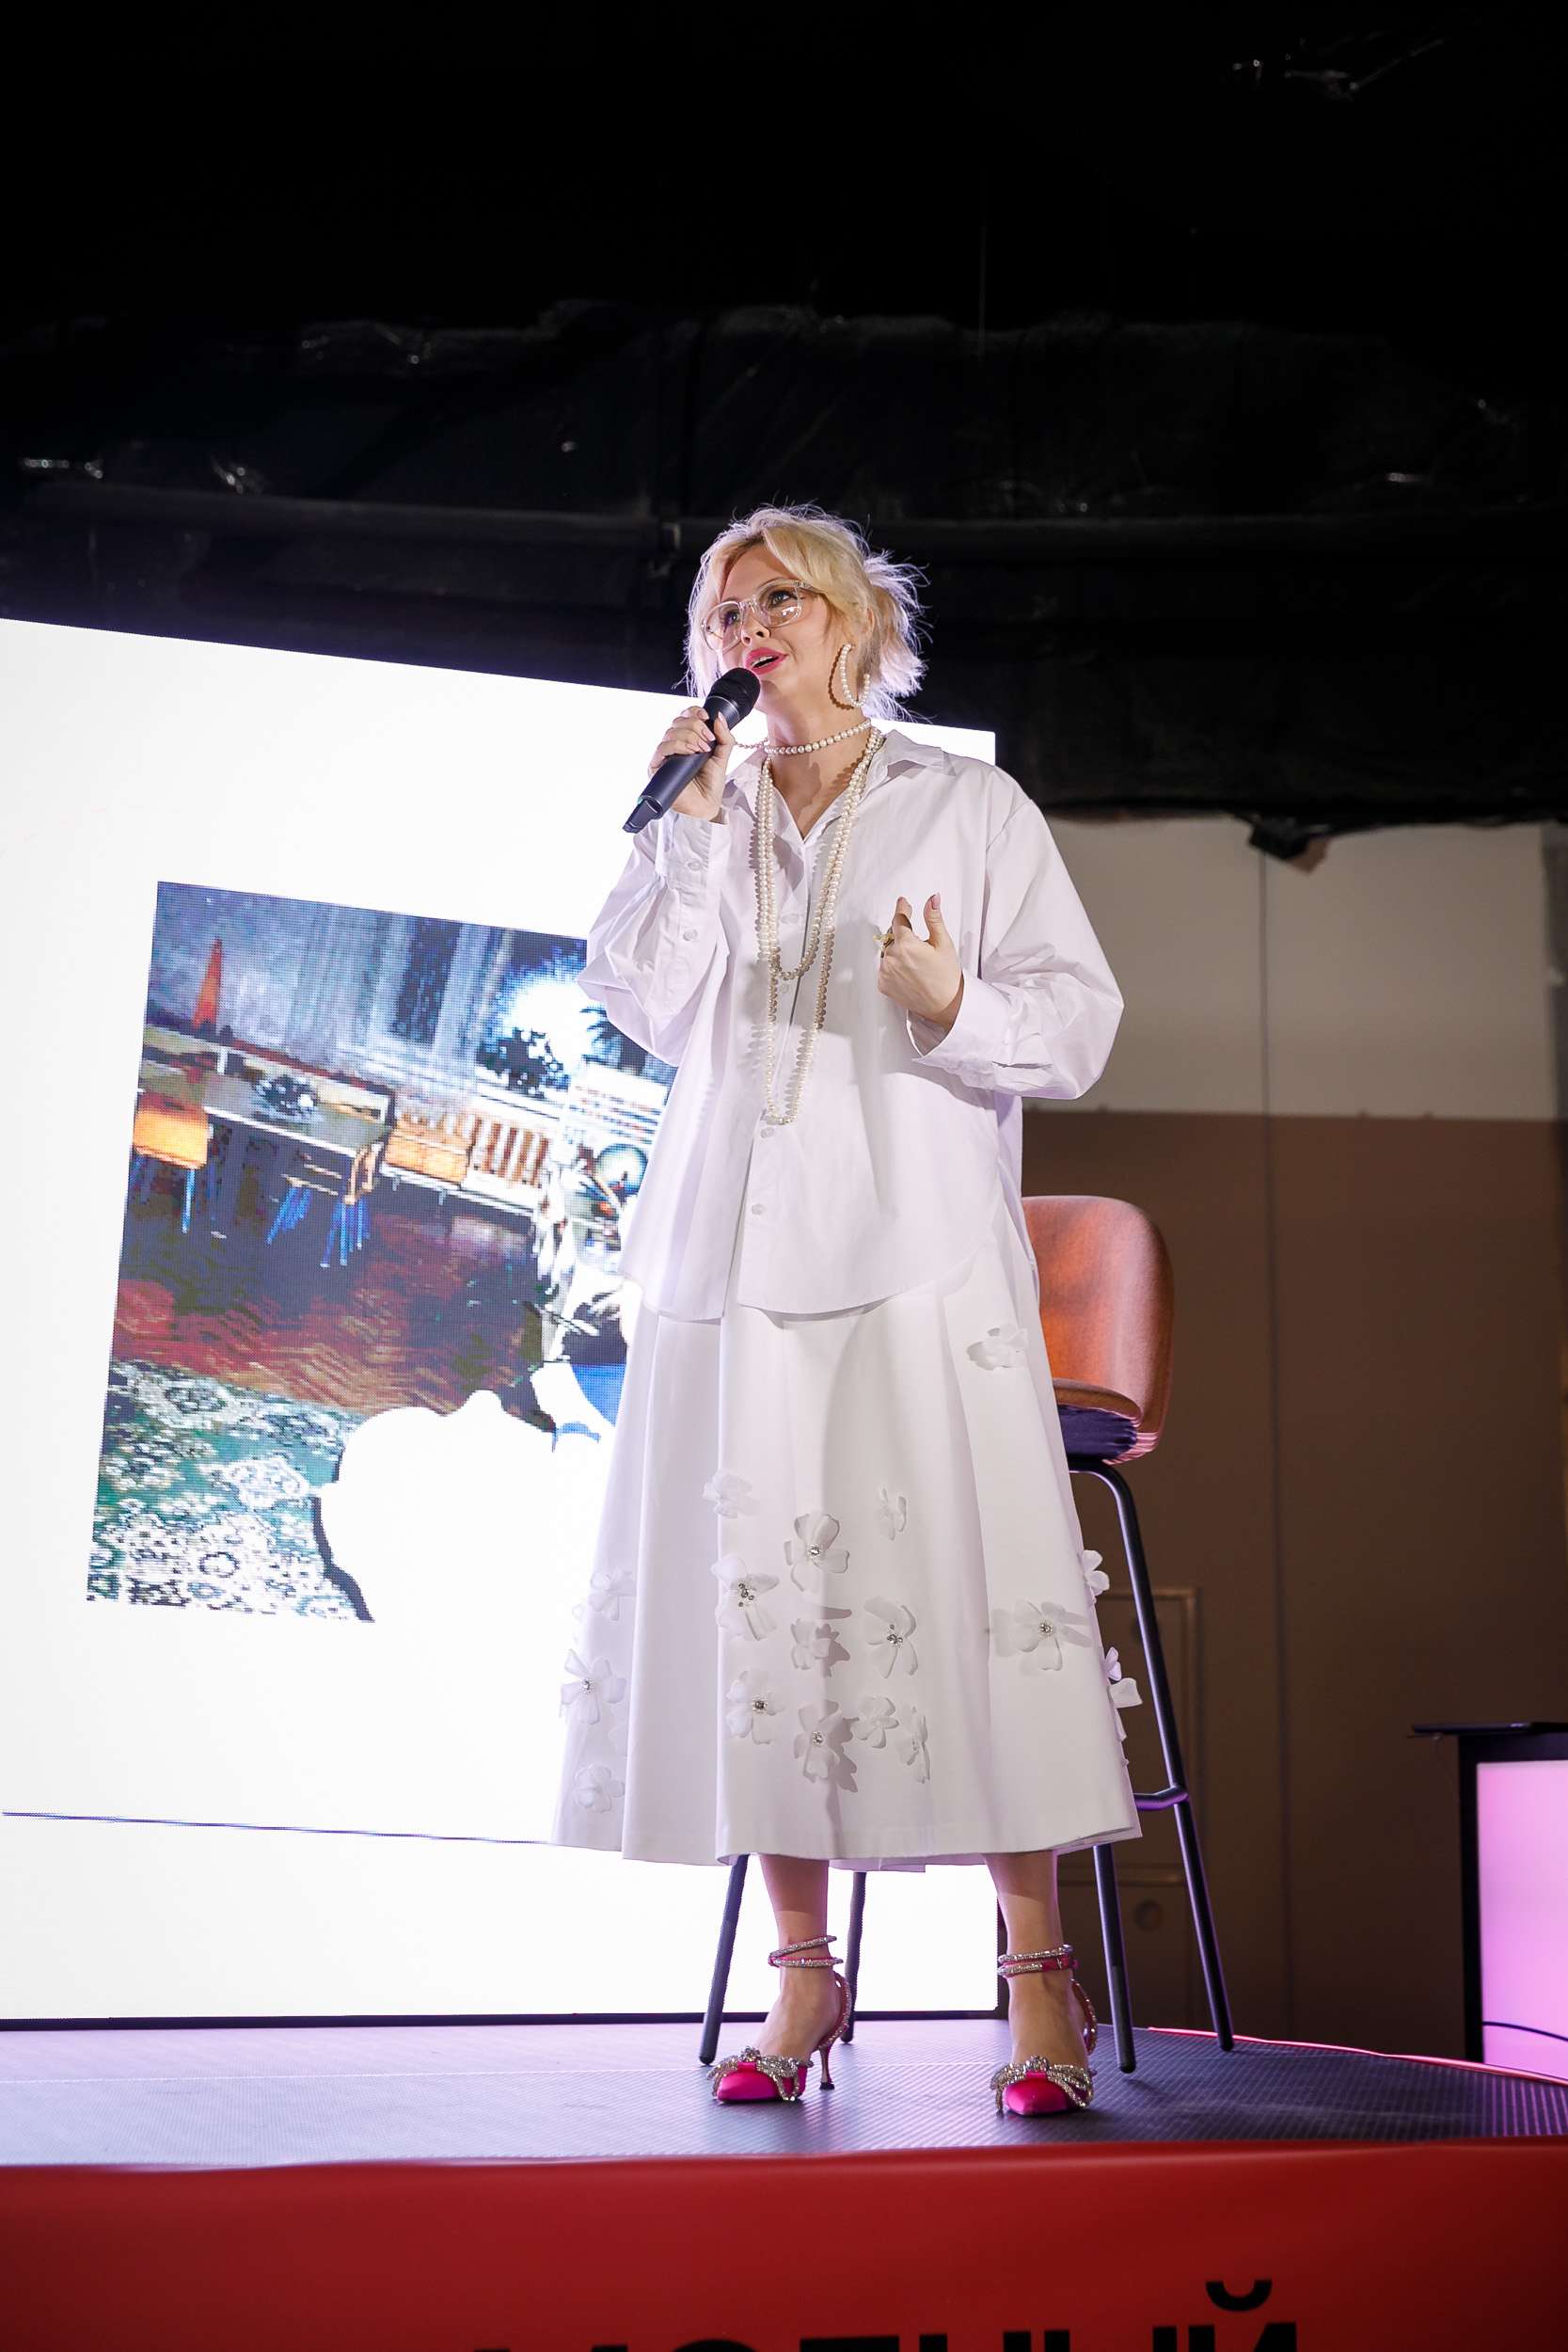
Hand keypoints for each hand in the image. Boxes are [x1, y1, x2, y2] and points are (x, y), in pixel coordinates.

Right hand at [648, 703, 734, 819]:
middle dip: (695, 726)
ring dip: (689, 736)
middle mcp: (674, 745)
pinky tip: (690, 752)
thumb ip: (724, 737)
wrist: (705, 805)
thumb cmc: (711, 784)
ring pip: (670, 732)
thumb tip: (719, 717)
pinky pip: (663, 747)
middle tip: (708, 740)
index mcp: (688, 739)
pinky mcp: (657, 767)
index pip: (684, 716)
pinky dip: (678, 745)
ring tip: (702, 749)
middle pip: (677, 721)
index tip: (706, 717)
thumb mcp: (722, 756)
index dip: (693, 712)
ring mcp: (665, 755)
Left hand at [876, 893, 963, 1030]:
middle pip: (892, 936)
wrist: (945, 1005)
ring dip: (897, 951)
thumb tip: (933, 898)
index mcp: (907, 944)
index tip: (903, 903)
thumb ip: (934, 919)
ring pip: (887, 952)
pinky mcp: (883, 984)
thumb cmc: (947, 975)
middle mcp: (892, 957)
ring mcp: (885, 972)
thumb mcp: (943, 943)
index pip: (899, 919)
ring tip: (915, 963)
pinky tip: (908, 972)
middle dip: (903, 935)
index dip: (903, 909)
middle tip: (920, 946)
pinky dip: (893, 966)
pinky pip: (884, 968)